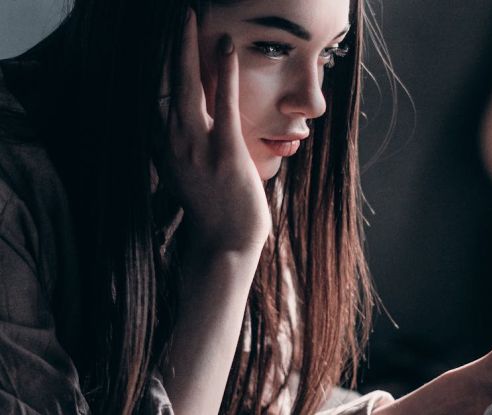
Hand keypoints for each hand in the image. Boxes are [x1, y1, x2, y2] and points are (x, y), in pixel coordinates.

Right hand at [159, 9, 270, 255]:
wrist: (226, 244)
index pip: (153, 93)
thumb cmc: (213, 209)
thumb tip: (186, 125)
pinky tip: (225, 45)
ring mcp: (196, 146)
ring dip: (187, 47)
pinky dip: (224, 72)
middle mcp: (172, 142)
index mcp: (163, 146)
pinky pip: (221, 103)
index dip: (153, 62)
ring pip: (186, 85)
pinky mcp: (224, 151)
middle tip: (174, 12)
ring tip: (188, 15)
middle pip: (162, 81)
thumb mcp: (188, 174)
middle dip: (167, 43)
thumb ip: (182, 146)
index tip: (157, 36)